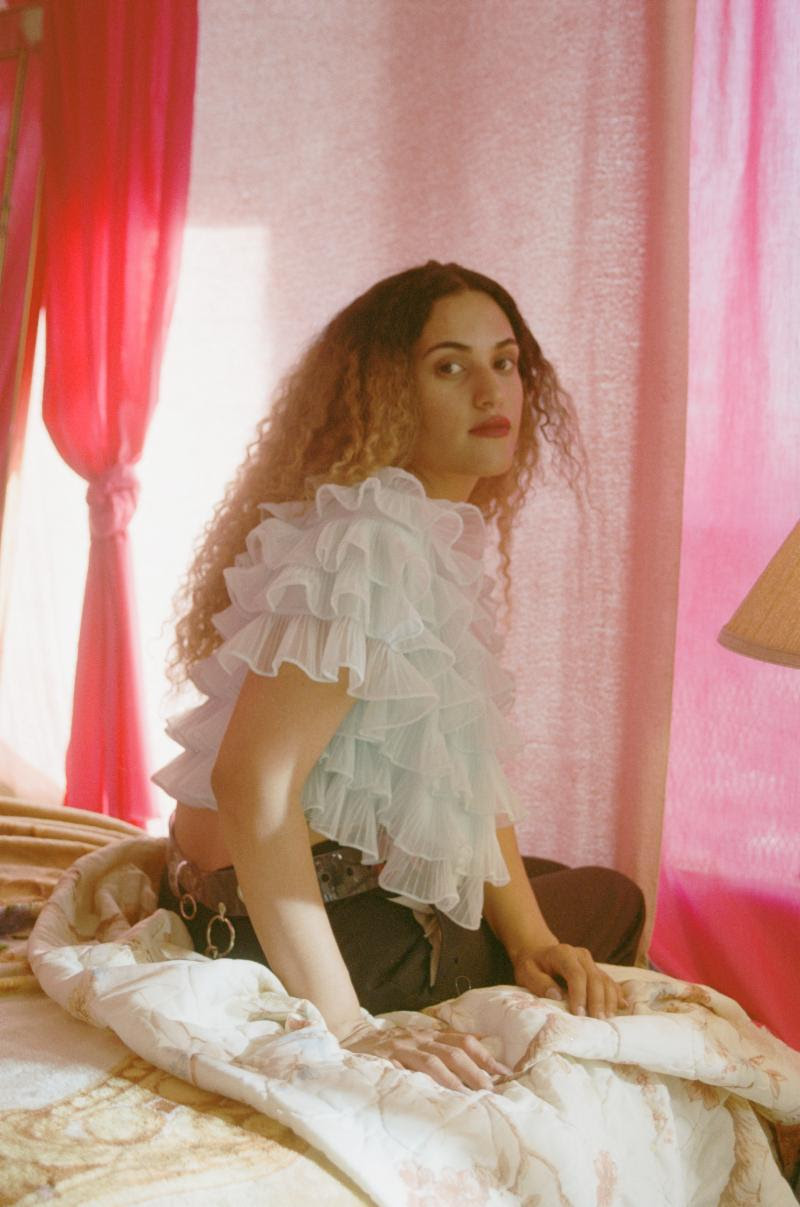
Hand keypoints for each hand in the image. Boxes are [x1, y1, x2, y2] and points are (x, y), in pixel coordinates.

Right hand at [339, 1021, 511, 1091]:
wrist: (349, 1036)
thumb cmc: (390, 1045)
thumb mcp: (418, 1040)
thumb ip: (443, 1043)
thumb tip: (479, 1040)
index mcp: (429, 1035)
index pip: (463, 1041)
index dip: (485, 1057)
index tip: (505, 1074)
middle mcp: (418, 1038)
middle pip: (453, 1051)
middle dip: (474, 1071)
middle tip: (490, 1091)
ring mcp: (400, 1048)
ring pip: (431, 1061)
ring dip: (452, 1080)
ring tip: (467, 1097)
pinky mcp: (382, 1060)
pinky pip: (402, 1071)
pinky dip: (417, 1082)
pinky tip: (428, 1095)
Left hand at [512, 943, 626, 1018]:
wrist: (539, 953)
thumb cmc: (532, 966)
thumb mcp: (527, 972)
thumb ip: (539, 983)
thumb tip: (557, 996)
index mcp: (563, 953)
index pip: (576, 974)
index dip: (580, 995)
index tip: (579, 1014)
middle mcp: (581, 956)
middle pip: (595, 978)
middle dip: (597, 1001)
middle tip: (598, 1022)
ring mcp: (591, 962)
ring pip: (606, 980)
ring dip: (609, 1001)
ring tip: (608, 1021)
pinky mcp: (597, 971)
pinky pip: (610, 982)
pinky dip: (616, 996)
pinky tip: (621, 1008)